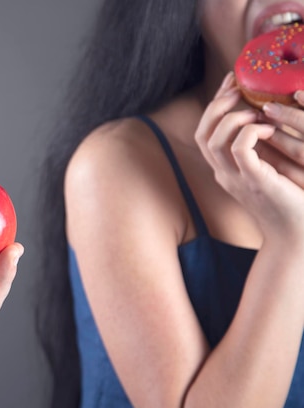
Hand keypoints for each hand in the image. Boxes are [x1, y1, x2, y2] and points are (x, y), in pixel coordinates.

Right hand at [195, 72, 303, 236]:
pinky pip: (239, 148)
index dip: (215, 104)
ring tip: (254, 110)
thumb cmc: (293, 202)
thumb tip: (268, 116)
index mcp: (225, 170)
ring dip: (232, 117)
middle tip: (238, 88)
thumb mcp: (274, 169)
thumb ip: (263, 149)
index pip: (206, 132)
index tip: (232, 82)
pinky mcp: (254, 182)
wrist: (298, 236)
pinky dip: (251, 132)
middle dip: (217, 105)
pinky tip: (268, 129)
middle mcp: (224, 174)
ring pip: (214, 139)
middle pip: (202, 133)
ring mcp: (235, 179)